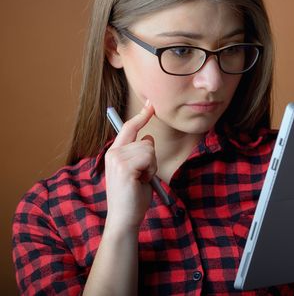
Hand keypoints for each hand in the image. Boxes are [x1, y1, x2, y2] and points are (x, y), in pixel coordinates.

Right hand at [104, 101, 156, 229]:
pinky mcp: (124, 167)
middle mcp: (113, 153)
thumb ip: (141, 154)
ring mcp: (117, 160)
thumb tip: (148, 138)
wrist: (124, 218)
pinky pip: (149, 158)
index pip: (128, 128)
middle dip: (151, 159)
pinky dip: (151, 171)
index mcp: (114, 153)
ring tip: (141, 180)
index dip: (141, 116)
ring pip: (149, 150)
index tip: (151, 104)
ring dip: (152, 166)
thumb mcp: (138, 171)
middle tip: (143, 176)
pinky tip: (141, 182)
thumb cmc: (133, 197)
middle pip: (145, 141)